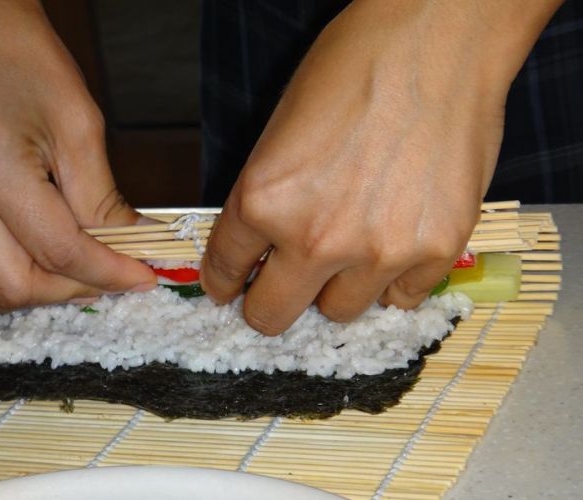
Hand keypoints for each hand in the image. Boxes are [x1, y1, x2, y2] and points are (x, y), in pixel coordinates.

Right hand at [0, 0, 154, 309]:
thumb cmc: (27, 61)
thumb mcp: (80, 126)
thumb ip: (104, 198)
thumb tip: (132, 246)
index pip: (59, 249)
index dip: (109, 272)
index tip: (144, 278)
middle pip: (14, 284)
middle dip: (73, 290)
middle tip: (113, 275)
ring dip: (36, 293)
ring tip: (78, 273)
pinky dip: (2, 280)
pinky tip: (37, 263)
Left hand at [201, 0, 561, 334]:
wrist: (437, 39)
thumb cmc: (354, 67)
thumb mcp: (280, 133)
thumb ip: (267, 200)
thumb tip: (263, 246)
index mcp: (265, 201)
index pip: (225, 270)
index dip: (224, 283)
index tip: (231, 289)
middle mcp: (316, 237)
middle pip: (273, 316)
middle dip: (269, 305)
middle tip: (281, 289)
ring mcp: (379, 250)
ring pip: (339, 312)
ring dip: (337, 290)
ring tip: (352, 251)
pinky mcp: (435, 250)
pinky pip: (401, 298)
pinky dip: (392, 280)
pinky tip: (396, 244)